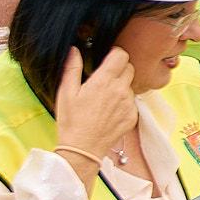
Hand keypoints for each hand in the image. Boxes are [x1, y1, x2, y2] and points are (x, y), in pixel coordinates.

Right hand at [49, 45, 138, 164]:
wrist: (83, 149)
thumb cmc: (72, 121)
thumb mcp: (66, 92)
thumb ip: (72, 68)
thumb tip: (74, 50)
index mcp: (104, 81)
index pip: (121, 55)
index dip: (115, 54)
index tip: (108, 58)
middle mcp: (120, 90)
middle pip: (129, 68)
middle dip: (119, 68)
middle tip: (105, 78)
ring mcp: (129, 104)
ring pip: (131, 85)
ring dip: (122, 86)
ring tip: (105, 98)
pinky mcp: (133, 117)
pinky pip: (132, 102)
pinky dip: (124, 102)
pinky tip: (110, 111)